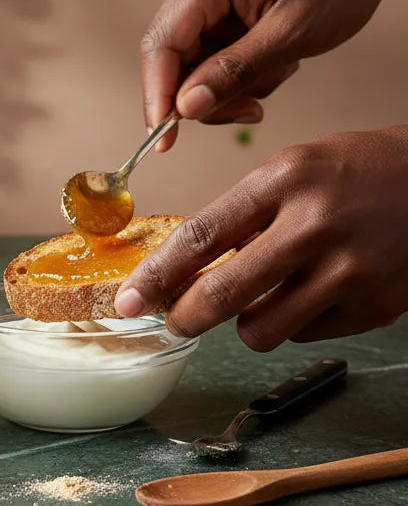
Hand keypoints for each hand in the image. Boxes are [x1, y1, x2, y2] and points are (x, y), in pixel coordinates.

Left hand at [114, 127, 407, 348]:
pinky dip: (295, 322)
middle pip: (225, 294)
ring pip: (263, 329)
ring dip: (246, 322)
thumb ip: (241, 216)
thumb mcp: (291, 170)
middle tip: (173, 322)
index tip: (129, 301)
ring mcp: (350, 271)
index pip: (201, 237)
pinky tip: (309, 292)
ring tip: (260, 295)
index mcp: (283, 181)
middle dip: (186, 318)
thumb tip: (185, 271)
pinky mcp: (376, 306)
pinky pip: (306, 335)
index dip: (157, 276)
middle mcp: (315, 226)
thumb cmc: (354, 172)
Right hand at [142, 0, 407, 150]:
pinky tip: (273, 60)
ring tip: (278, 71)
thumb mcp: (291, 34)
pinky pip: (209, 51)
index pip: (161, 46)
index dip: (157, 95)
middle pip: (172, 58)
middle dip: (206, 94)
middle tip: (249, 111)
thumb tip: (186, 107)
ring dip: (229, 83)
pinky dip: (237, 69)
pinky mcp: (214, 2)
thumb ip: (233, 72)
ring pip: (191, 61)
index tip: (164, 138)